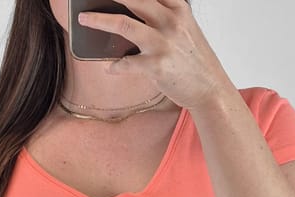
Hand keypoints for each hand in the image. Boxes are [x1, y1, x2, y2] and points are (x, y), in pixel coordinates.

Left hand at [77, 0, 234, 110]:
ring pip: (123, 24)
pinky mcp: (156, 66)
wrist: (210, 89)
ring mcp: (163, 43)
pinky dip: (115, 66)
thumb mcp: (185, 29)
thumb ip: (164, 17)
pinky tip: (110, 68)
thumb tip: (133, 13)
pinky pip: (126, 63)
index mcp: (178, 8)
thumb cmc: (194, 60)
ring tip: (84, 19)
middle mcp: (171, 21)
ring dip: (99, 20)